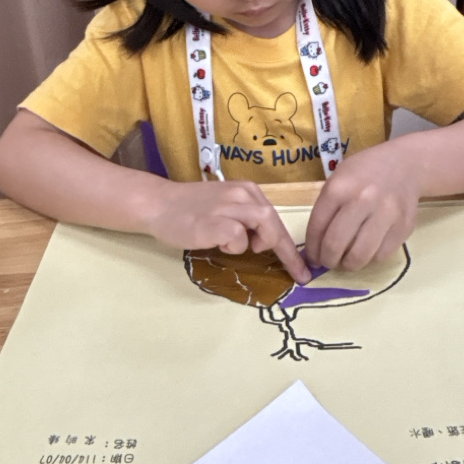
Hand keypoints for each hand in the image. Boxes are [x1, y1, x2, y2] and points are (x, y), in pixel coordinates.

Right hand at [146, 180, 311, 283]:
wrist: (159, 205)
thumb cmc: (191, 211)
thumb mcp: (226, 209)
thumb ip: (247, 221)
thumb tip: (269, 243)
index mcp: (247, 191)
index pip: (276, 220)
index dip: (292, 248)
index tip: (304, 271)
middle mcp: (241, 194)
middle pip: (274, 222)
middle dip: (287, 252)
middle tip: (292, 272)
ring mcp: (226, 206)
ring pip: (264, 223)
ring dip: (259, 243)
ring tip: (237, 247)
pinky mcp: (212, 222)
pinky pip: (238, 236)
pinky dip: (235, 246)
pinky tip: (217, 243)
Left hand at [305, 143, 420, 270]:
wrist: (404, 164)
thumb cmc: (364, 173)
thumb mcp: (338, 180)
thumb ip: (326, 210)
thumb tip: (315, 248)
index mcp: (339, 188)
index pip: (317, 227)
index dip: (312, 249)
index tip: (313, 258)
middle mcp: (362, 200)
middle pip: (335, 244)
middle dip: (327, 260)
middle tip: (328, 262)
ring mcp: (386, 213)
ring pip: (360, 255)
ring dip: (349, 265)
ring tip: (347, 261)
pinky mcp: (404, 226)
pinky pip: (381, 255)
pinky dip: (371, 259)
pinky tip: (367, 251)